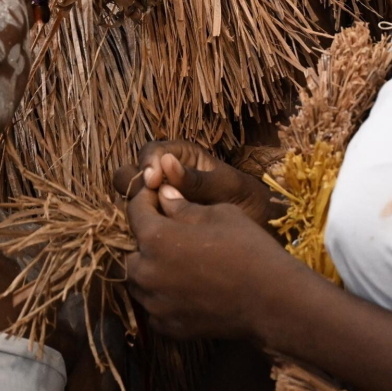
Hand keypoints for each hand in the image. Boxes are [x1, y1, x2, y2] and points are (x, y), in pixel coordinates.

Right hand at [112, 140, 281, 228]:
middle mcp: (165, 177)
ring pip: (130, 199)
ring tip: (148, 222)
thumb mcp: (228, 187)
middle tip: (146, 202)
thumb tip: (166, 164)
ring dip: (133, 208)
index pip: (151, 152)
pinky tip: (151, 238)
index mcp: (181, 157)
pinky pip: (139, 223)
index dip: (147, 164)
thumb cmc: (248, 201)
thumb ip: (198, 179)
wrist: (260, 231)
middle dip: (133, 185)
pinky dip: (140, 228)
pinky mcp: (159, 226)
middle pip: (131, 173)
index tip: (153, 181)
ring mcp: (159, 202)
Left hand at [123, 183, 301, 341]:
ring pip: (138, 281)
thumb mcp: (219, 214)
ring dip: (150, 267)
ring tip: (177, 260)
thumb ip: (183, 206)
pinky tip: (184, 288)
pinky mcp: (167, 327)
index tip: (159, 195)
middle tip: (170, 231)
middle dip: (146, 237)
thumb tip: (164, 196)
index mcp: (156, 238)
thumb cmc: (249, 249)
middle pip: (132, 249)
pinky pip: (153, 306)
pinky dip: (162, 296)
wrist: (272, 301)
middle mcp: (147, 273)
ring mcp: (155, 304)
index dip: (146, 198)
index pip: (135, 211)